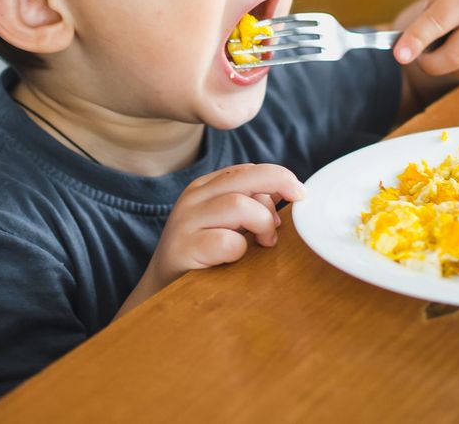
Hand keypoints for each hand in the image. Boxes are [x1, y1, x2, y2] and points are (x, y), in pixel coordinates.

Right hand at [147, 163, 306, 287]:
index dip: (278, 178)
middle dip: (280, 184)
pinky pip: (225, 241)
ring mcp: (186, 222)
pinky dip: (241, 249)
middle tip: (298, 203)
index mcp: (205, 187)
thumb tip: (290, 192)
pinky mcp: (183, 249)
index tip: (298, 195)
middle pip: (246, 177)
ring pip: (238, 204)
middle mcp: (194, 198)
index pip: (248, 169)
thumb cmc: (204, 257)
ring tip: (265, 242)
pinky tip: (237, 258)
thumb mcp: (227, 224)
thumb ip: (251, 205)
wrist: (159, 289)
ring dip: (261, 223)